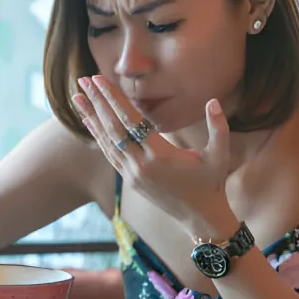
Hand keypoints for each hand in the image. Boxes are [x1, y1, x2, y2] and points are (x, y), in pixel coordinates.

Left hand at [72, 75, 237, 238]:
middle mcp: (141, 165)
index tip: (100, 80)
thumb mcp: (220, 155)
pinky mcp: (129, 180)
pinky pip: (109, 154)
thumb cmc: (211, 183)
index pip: (131, 121)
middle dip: (98, 102)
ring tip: (77, 97)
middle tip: (84, 80)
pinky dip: (98, 136)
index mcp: (161, 155)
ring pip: (107, 141)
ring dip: (91, 117)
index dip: (115, 99)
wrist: (200, 218)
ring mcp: (132, 174)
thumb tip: (214, 101)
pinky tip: (89, 121)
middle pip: (114, 128)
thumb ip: (219, 127)